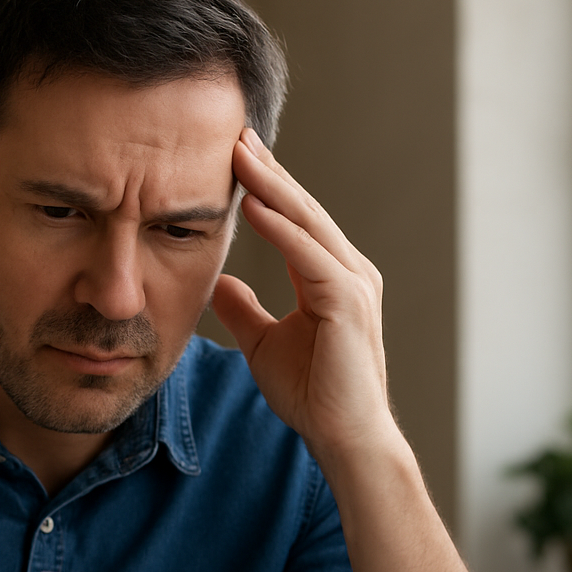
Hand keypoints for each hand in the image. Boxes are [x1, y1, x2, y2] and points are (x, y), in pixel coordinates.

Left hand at [211, 128, 400, 465]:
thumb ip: (243, 309)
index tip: (234, 153)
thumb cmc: (313, 395)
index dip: (266, 185)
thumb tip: (218, 281)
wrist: (343, 438)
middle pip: (303, 209)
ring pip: (307, 223)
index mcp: (331, 277)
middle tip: (236, 133)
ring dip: (272, 186)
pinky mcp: (347, 303)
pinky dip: (281, 229)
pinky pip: (308, 256)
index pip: (295, 219)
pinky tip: (253, 204)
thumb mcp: (263, 343)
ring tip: (239, 153)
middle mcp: (349, 272)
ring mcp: (353, 285)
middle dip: (269, 170)